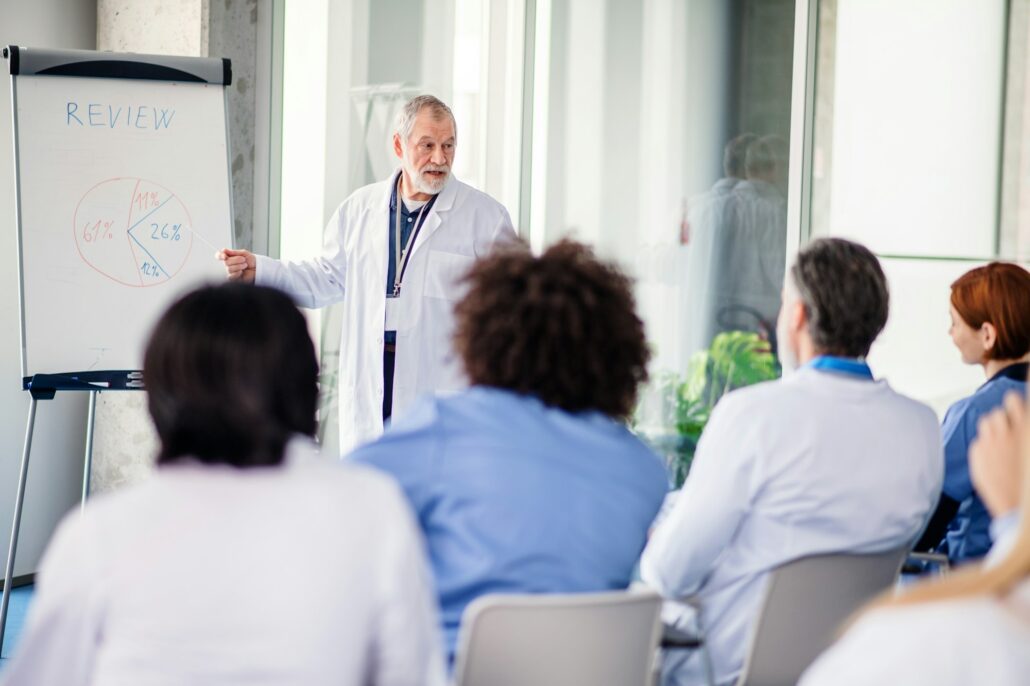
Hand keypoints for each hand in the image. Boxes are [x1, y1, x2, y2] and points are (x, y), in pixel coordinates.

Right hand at [217, 248, 255, 282]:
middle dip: (236, 260)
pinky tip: (242, 272)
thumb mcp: (244, 253)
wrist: (258, 269)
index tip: (225, 256)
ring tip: (245, 266)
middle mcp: (228, 264)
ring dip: (239, 266)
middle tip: (243, 260)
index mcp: (229, 257)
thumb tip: (224, 250)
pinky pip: (230, 276)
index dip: (220, 256)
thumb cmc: (252, 261)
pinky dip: (237, 273)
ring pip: (228, 269)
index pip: (219, 256)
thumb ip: (234, 252)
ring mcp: (230, 271)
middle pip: (225, 262)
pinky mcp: (233, 278)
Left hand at [969, 391, 1025, 517]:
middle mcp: (1008, 434)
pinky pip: (979, 441)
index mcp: (1026, 430)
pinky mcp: (978, 454)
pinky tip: (994, 457)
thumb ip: (1025, 434)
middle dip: (1003, 420)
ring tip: (1000, 441)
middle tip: (1009, 431)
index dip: (1014, 404)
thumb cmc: (1028, 482)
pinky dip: (985, 445)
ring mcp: (991, 443)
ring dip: (992, 429)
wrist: (1021, 507)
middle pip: (998, 413)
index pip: (1014, 401)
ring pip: (985, 423)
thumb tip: (1021, 419)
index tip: (1016, 408)